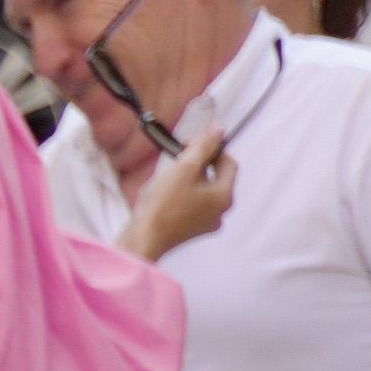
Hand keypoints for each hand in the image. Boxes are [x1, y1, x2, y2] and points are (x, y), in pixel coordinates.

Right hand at [123, 123, 235, 261]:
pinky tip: (162, 198)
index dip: (212, 149)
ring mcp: (205, 224)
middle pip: (215, 179)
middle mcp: (220, 212)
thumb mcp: (183, 168)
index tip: (189, 146)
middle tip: (175, 161)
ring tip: (165, 180)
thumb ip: (203, 147)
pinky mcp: (188, 232)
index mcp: (224, 196)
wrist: (141, 240)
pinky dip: (180, 198)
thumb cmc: (162, 204)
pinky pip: (190, 207)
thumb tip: (219, 129)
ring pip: (202, 193)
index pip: (229, 163)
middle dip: (197, 166)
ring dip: (187, 182)